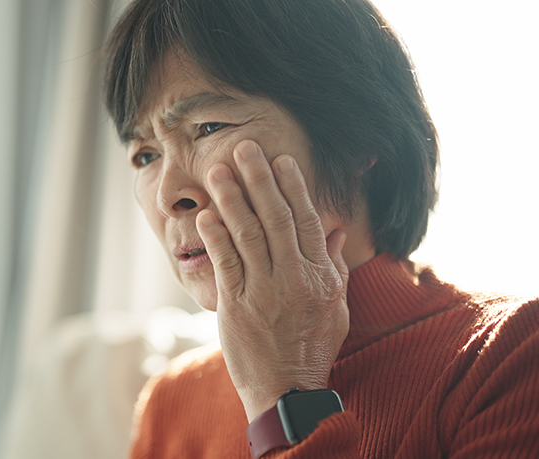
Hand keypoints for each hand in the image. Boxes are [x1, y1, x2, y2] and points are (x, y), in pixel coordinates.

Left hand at [196, 140, 349, 420]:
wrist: (287, 390)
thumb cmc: (311, 346)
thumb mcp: (336, 306)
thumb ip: (332, 264)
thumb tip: (335, 228)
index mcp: (320, 276)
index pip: (306, 221)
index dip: (293, 188)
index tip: (280, 161)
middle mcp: (294, 279)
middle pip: (276, 219)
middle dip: (259, 180)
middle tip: (244, 149)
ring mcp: (264, 292)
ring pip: (248, 235)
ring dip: (232, 200)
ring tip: (218, 171)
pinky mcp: (237, 305)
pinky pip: (225, 264)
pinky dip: (216, 237)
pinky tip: (207, 215)